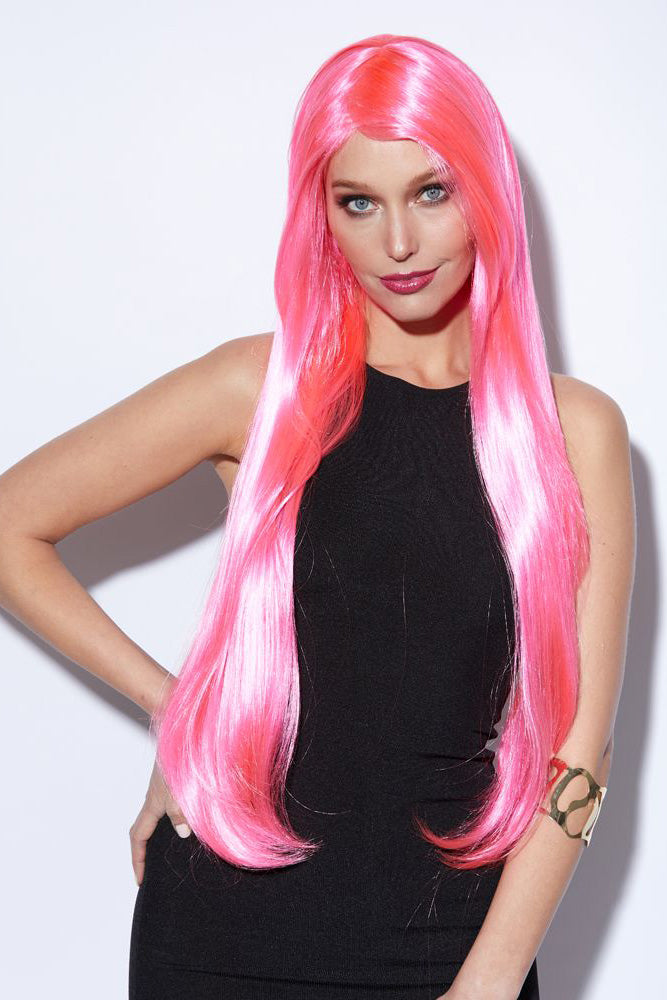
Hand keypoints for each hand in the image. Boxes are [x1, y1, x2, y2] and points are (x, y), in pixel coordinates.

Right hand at [129, 756, 190, 885]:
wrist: (182, 731)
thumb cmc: (178, 758)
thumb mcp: (179, 789)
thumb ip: (180, 812)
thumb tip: (183, 834)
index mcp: (152, 804)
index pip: (138, 838)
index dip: (137, 860)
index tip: (140, 881)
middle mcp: (156, 799)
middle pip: (145, 831)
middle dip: (147, 852)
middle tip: (154, 871)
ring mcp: (165, 790)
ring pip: (159, 819)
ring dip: (162, 837)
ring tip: (174, 853)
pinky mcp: (176, 782)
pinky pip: (172, 808)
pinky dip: (178, 820)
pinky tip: (193, 824)